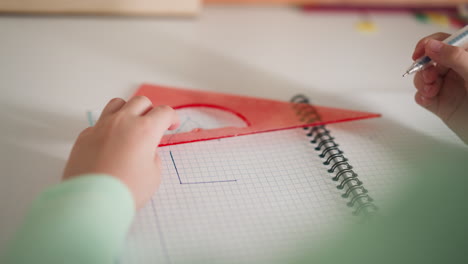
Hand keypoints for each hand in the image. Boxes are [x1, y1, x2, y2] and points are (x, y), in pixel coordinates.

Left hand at [63, 96, 179, 208]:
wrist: (91, 202)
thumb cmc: (127, 190)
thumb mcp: (153, 176)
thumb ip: (152, 157)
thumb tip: (145, 151)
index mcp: (145, 130)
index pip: (164, 112)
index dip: (172, 118)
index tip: (171, 126)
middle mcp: (122, 122)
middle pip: (141, 102)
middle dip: (151, 111)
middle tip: (153, 126)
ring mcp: (101, 127)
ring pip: (117, 104)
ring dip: (128, 111)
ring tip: (130, 126)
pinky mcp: (84, 136)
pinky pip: (99, 123)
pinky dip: (108, 128)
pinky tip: (110, 144)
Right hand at [412, 32, 467, 143]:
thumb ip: (454, 57)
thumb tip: (431, 45)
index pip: (447, 42)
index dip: (430, 44)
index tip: (420, 51)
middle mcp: (458, 70)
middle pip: (430, 60)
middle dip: (425, 67)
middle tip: (430, 76)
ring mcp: (448, 87)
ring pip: (423, 77)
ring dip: (422, 82)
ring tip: (431, 90)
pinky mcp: (440, 104)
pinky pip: (422, 95)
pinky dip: (421, 95)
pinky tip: (428, 99)